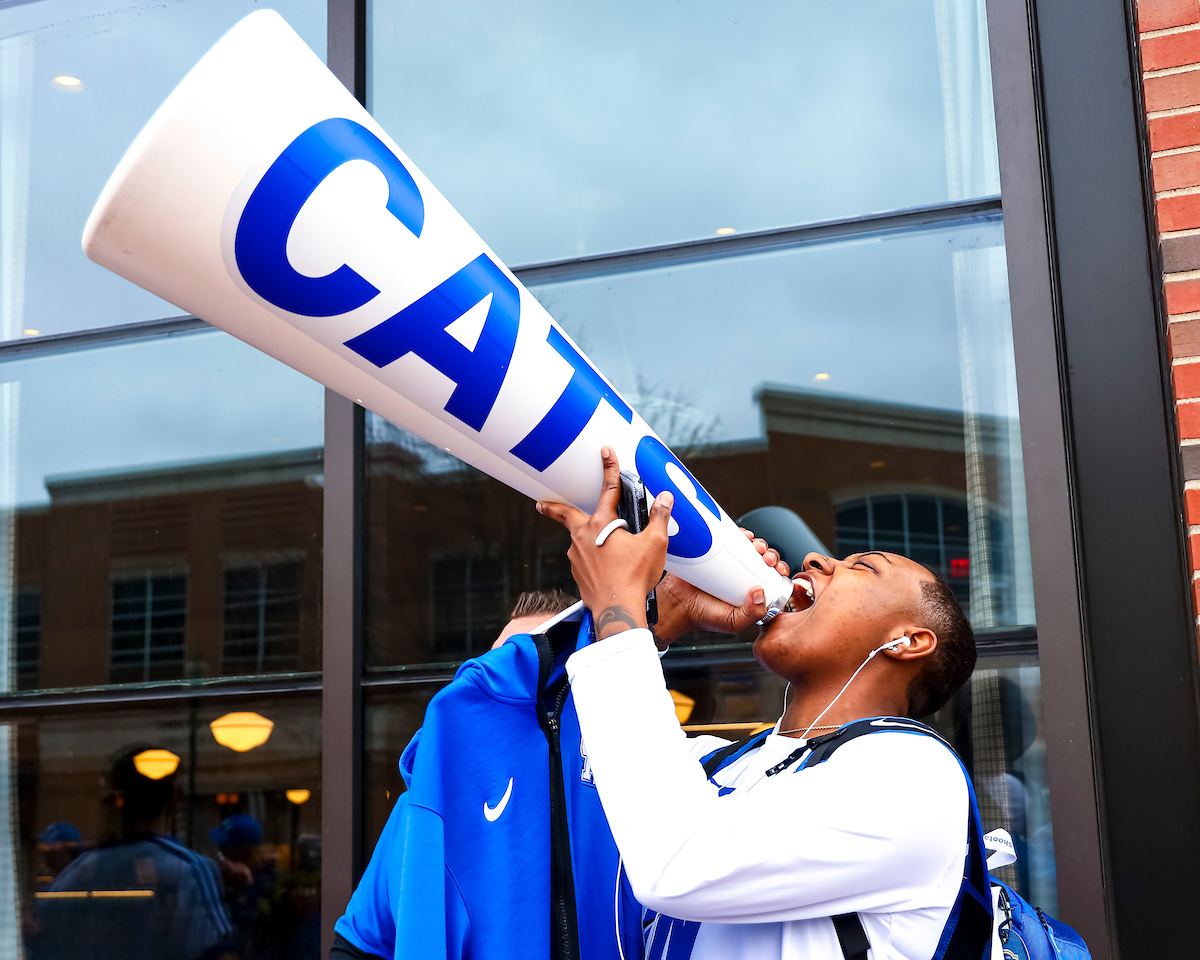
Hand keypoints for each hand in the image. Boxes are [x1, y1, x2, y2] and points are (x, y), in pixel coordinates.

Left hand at [537, 447, 672, 638]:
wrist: (617, 610)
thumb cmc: (635, 577)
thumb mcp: (655, 544)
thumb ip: (659, 518)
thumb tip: (665, 498)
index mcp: (601, 524)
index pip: (609, 489)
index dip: (610, 468)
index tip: (605, 452)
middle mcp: (582, 537)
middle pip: (565, 515)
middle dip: (552, 507)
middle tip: (539, 502)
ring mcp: (575, 556)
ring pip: (579, 540)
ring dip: (586, 539)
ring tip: (605, 548)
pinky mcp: (577, 573)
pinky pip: (583, 560)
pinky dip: (591, 559)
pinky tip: (605, 568)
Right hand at [652, 529, 791, 647]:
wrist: (674, 604)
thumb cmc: (702, 616)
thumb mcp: (732, 622)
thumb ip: (751, 614)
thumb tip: (760, 591)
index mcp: (750, 593)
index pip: (772, 578)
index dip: (779, 570)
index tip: (777, 569)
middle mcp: (741, 577)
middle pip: (763, 560)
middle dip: (771, 554)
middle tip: (766, 558)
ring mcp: (727, 563)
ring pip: (749, 547)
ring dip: (758, 542)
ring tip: (755, 545)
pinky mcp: (713, 551)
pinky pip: (729, 539)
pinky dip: (740, 533)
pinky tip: (744, 534)